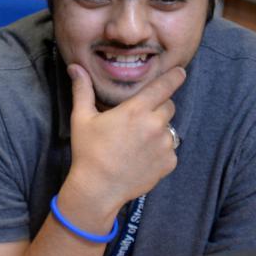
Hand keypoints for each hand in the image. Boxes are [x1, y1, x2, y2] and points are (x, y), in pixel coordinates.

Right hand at [61, 64, 184, 222]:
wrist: (99, 188)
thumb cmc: (88, 151)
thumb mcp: (82, 118)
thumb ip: (82, 90)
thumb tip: (75, 66)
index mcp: (136, 110)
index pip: (163, 86)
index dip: (174, 77)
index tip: (180, 72)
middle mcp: (155, 125)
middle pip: (168, 106)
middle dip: (158, 107)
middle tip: (138, 119)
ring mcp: (165, 145)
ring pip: (169, 129)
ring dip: (158, 130)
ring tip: (137, 142)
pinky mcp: (169, 163)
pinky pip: (170, 150)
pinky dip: (160, 151)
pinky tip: (141, 157)